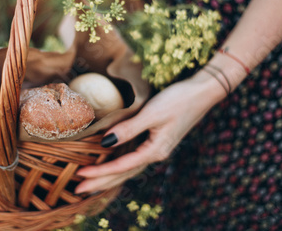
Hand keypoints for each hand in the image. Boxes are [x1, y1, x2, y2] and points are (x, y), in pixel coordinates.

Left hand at [74, 70, 224, 193]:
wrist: (203, 92)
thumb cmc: (179, 100)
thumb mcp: (152, 113)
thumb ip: (129, 129)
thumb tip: (105, 142)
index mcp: (155, 150)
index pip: (121, 166)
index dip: (100, 172)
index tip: (80, 174)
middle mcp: (155, 153)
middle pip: (124, 174)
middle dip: (101, 182)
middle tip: (79, 190)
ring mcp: (157, 148)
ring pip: (128, 168)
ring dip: (109, 177)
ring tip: (90, 183)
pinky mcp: (157, 140)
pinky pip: (134, 158)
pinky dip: (119, 165)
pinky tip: (110, 166)